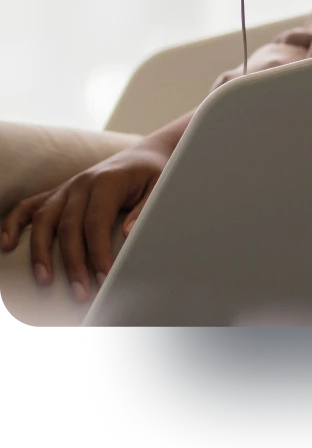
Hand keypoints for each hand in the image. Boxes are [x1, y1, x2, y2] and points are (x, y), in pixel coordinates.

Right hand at [0, 142, 170, 302]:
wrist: (145, 154)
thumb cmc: (154, 174)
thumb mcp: (160, 186)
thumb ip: (144, 209)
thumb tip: (127, 234)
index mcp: (108, 180)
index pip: (96, 221)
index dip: (98, 252)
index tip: (104, 277)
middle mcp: (83, 183)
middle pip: (69, 226)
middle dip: (74, 262)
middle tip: (81, 292)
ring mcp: (68, 187)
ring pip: (45, 219)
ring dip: (41, 251)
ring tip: (44, 280)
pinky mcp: (59, 192)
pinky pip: (30, 206)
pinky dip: (14, 223)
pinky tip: (7, 244)